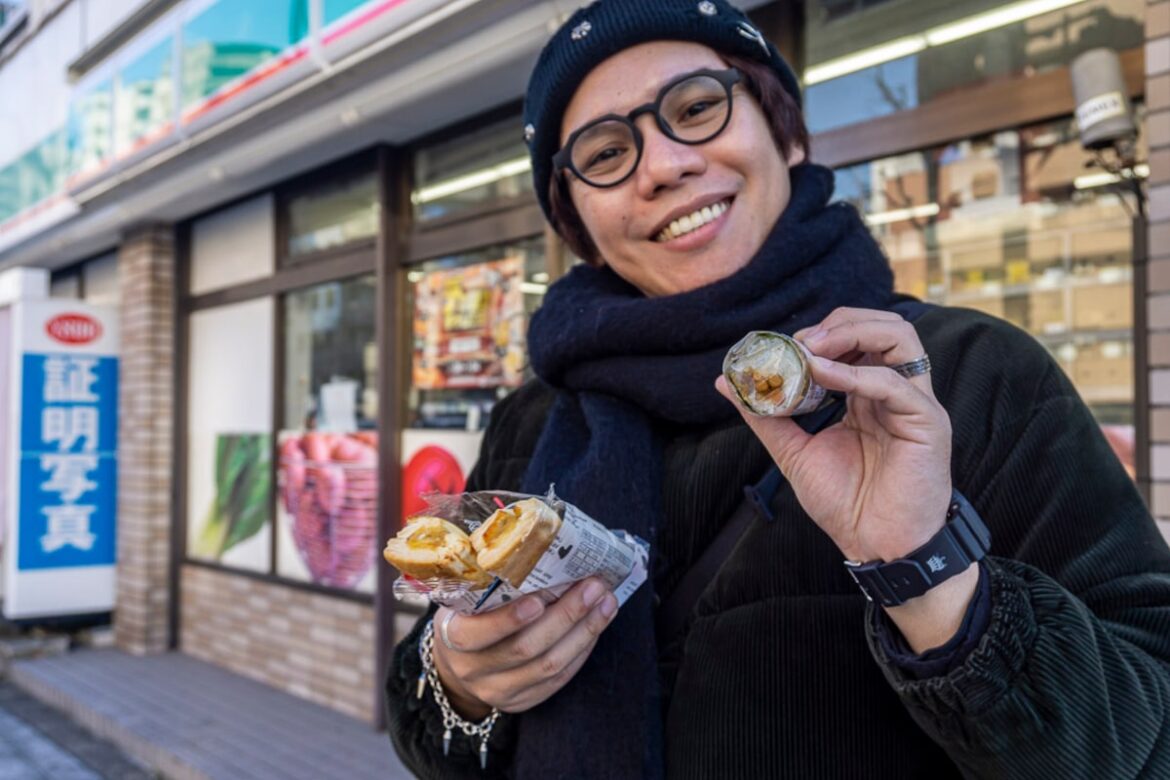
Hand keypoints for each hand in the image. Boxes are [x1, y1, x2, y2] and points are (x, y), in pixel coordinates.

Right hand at [431, 578, 618, 717]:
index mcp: (453, 638)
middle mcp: (473, 669)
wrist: (458, 665)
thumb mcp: (465, 598)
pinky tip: (596, 625)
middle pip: (524, 649)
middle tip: (593, 586)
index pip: (476, 634)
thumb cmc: (468, 617)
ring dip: (584, 632)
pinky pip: (558, 680)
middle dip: (565, 616)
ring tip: (605, 602)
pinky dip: (582, 650)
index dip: (508, 619)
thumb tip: (542, 543)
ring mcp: (498, 691)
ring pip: (548, 667)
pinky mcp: (522, 702)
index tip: (539, 598)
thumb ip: (490, 581)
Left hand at [715, 307, 952, 563]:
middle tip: (799, 342)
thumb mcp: (794, 451)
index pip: (855, 338)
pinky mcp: (926, 421)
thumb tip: (726, 382)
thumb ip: (765, 415)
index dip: (820, 333)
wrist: (875, 546)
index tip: (783, 347)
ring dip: (852, 332)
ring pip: (900, 337)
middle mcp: (894, 391)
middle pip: (882, 326)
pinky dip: (855, 373)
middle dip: (838, 323)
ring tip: (812, 350)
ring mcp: (914, 402)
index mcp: (868, 393)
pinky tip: (822, 375)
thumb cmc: (846, 503)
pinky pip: (894, 383)